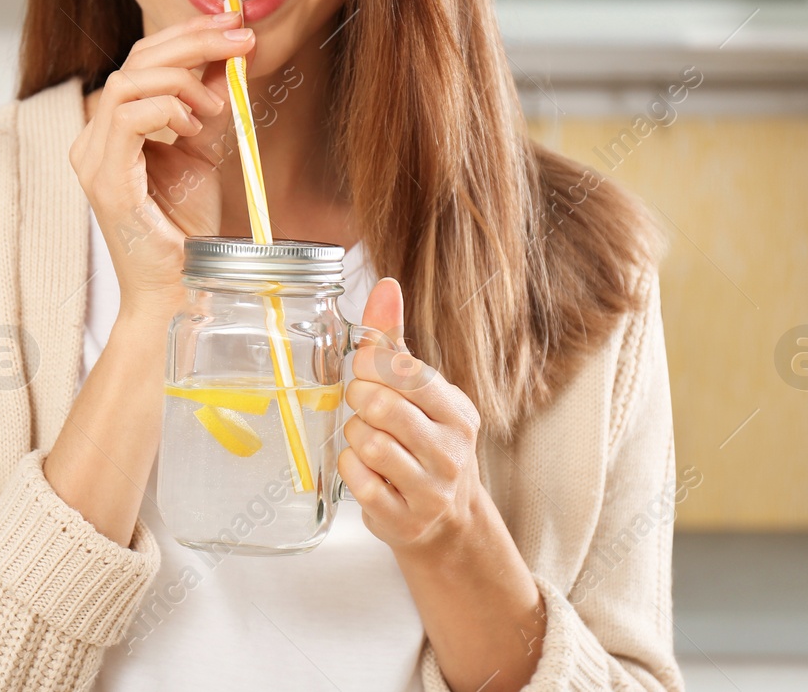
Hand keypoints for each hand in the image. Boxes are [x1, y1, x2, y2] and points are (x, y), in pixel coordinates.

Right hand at [68, 10, 255, 318]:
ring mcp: (94, 159)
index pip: (143, 59)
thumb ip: (210, 102)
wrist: (182, 288)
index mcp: (115, 128)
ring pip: (125, 81)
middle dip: (193, 41)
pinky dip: (167, 108)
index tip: (233, 24)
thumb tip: (233, 53)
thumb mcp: (205, 148)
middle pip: (134, 60)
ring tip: (216, 106)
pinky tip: (193, 125)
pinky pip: (127, 117)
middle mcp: (95, 139)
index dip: (188, 33)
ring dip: (181, 79)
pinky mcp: (105, 181)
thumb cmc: (188, 229)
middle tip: (241, 39)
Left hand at [339, 277, 486, 554]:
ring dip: (354, 436)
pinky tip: (365, 469)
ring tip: (367, 439)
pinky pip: (357, 481)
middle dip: (359, 399)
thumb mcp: (420, 392)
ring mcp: (430, 489)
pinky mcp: (404, 519)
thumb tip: (384, 285)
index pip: (406, 372)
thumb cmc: (425, 443)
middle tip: (363, 405)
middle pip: (382, 406)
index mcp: (457, 412)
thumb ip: (394, 342)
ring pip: (367, 443)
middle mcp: (450, 451)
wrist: (446, 521)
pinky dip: (350, 469)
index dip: (370, 365)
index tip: (364, 370)